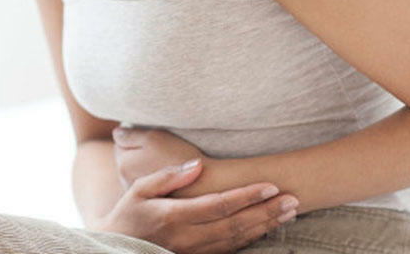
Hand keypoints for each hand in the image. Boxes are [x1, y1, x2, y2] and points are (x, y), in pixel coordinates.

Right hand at [99, 159, 300, 253]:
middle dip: (266, 212)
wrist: (116, 249)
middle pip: (235, 225)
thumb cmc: (128, 213)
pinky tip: (267, 228)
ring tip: (289, 213)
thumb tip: (198, 165)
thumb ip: (169, 176)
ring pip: (237, 240)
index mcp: (173, 216)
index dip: (246, 195)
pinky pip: (230, 250)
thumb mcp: (139, 188)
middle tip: (293, 199)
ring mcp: (193, 252)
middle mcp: (187, 238)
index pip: (218, 205)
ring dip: (265, 226)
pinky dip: (252, 239)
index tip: (270, 185)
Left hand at [112, 126, 203, 190]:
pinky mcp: (158, 203)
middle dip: (140, 151)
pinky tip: (176, 174)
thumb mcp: (154, 137)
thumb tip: (117, 133)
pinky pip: (155, 185)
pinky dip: (161, 179)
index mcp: (124, 164)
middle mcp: (128, 183)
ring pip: (142, 172)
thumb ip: (131, 135)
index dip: (136, 134)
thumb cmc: (181, 157)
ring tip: (171, 159)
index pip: (121, 142)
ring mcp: (143, 195)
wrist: (209, 186)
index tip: (152, 131)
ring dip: (151, 165)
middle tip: (162, 145)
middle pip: (130, 158)